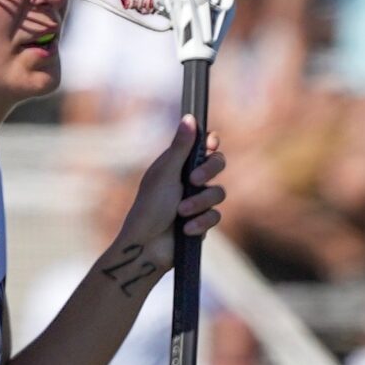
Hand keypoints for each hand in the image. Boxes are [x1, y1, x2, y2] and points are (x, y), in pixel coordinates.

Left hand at [94, 116, 224, 297]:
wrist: (146, 247)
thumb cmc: (149, 209)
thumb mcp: (165, 174)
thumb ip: (180, 147)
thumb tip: (190, 117)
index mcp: (177, 165)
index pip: (203, 146)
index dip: (211, 143)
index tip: (210, 144)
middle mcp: (189, 181)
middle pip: (218, 164)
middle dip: (210, 170)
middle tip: (194, 180)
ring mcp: (197, 201)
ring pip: (218, 192)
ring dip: (200, 203)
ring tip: (181, 212)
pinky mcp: (202, 222)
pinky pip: (215, 216)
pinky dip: (201, 222)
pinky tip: (186, 229)